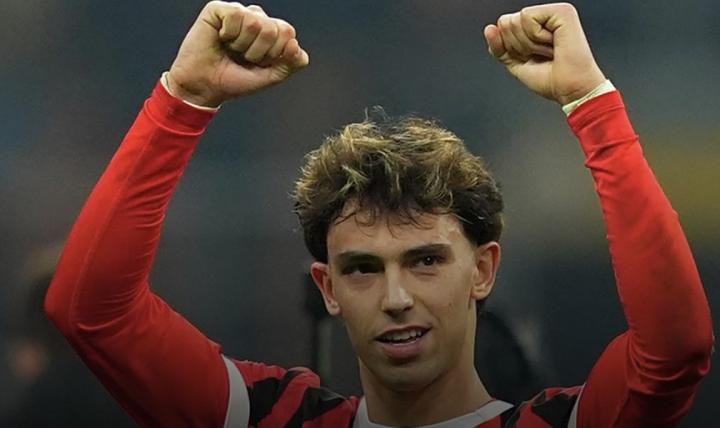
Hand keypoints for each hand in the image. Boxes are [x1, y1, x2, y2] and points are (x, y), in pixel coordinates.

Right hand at [167, 1, 309, 106]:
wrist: (205, 87)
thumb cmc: (236, 80)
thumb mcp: (271, 77)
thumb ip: (292, 64)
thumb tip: (294, 44)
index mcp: (271, 31)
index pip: (288, 33)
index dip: (274, 54)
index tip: (259, 63)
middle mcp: (256, 18)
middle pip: (273, 28)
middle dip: (259, 52)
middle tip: (243, 58)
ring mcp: (238, 12)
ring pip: (255, 22)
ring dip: (242, 45)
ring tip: (231, 49)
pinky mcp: (218, 9)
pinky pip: (235, 14)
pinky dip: (228, 34)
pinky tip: (220, 38)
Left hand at [484, 3, 605, 104]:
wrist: (570, 89)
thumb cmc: (551, 79)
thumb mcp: (515, 63)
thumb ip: (499, 47)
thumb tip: (489, 28)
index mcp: (535, 28)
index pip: (502, 27)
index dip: (510, 48)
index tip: (532, 57)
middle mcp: (544, 18)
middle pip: (506, 22)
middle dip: (518, 46)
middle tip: (540, 54)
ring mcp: (553, 13)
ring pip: (515, 20)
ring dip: (528, 44)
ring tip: (548, 50)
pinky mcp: (561, 11)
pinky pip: (527, 17)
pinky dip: (535, 36)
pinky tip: (552, 42)